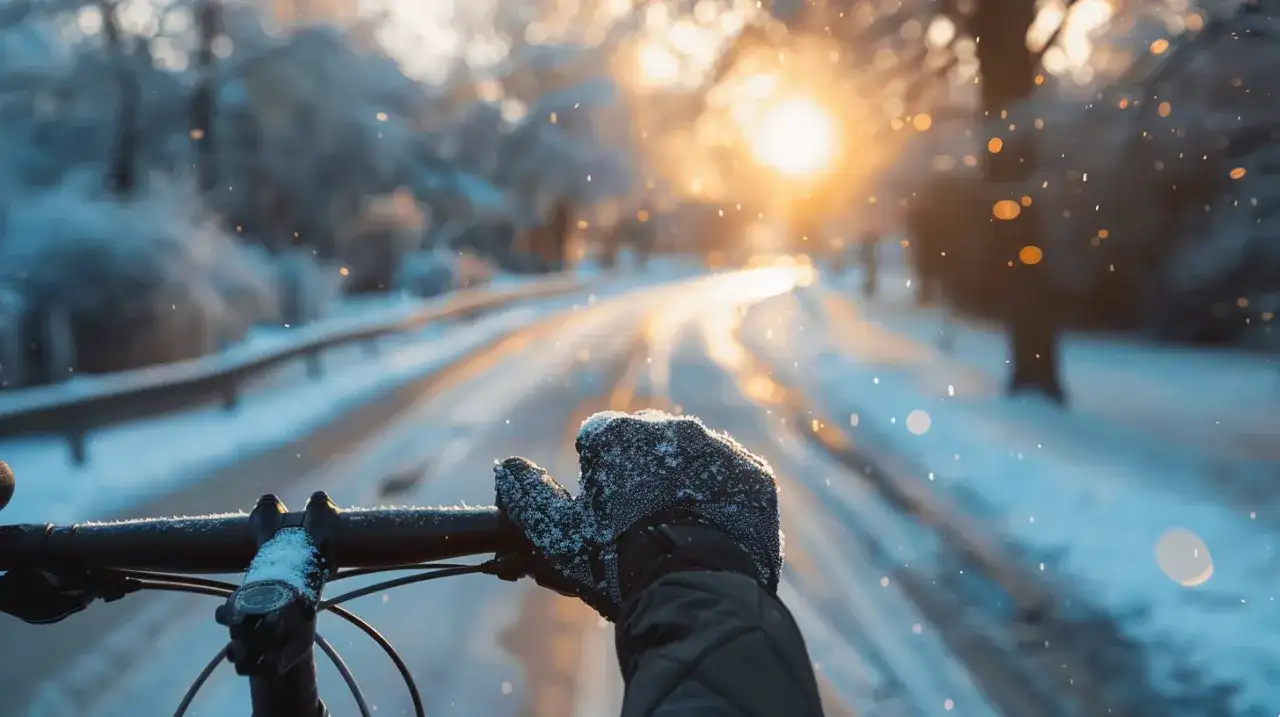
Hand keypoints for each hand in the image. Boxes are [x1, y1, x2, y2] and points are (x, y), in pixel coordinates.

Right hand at [494, 409, 782, 620]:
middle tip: (641, 525)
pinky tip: (712, 533)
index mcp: (618, 433)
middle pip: (647, 444)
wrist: (698, 594)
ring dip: (682, 484)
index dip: (597, 478)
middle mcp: (671, 426)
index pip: (598, 441)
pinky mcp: (755, 475)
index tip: (604, 513)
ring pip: (692, 460)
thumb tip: (506, 467)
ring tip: (679, 534)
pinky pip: (732, 479)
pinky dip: (721, 500)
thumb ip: (526, 497)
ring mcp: (719, 448)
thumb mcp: (558, 538)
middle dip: (640, 474)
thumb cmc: (619, 565)